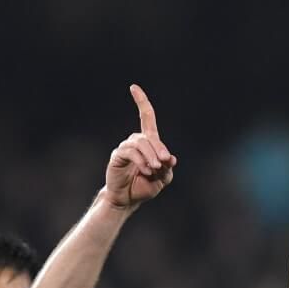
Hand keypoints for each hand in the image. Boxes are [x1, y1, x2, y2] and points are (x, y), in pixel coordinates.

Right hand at [102, 84, 175, 210]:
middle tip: (164, 164)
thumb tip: (171, 158)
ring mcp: (125, 147)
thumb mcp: (163, 179)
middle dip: (159, 149)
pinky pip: (131, 152)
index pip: (146, 117)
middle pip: (149, 136)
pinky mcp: (117, 156)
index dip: (141, 102)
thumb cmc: (144, 187)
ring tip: (155, 170)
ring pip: (141, 144)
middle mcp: (135, 141)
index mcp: (148, 143)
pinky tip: (145, 170)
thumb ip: (168, 169)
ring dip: (151, 156)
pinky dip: (141, 161)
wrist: (128, 200)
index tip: (133, 87)